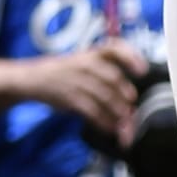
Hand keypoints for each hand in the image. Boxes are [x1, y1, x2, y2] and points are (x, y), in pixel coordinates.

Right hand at [22, 42, 148, 139]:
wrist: (34, 78)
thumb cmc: (64, 71)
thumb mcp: (83, 62)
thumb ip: (105, 76)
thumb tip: (128, 100)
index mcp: (92, 53)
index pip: (114, 48)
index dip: (131, 57)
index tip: (142, 71)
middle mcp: (86, 63)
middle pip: (113, 78)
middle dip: (126, 96)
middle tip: (132, 108)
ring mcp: (77, 80)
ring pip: (105, 97)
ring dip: (118, 113)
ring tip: (126, 124)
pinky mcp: (70, 98)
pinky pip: (92, 111)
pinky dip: (104, 122)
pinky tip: (110, 128)